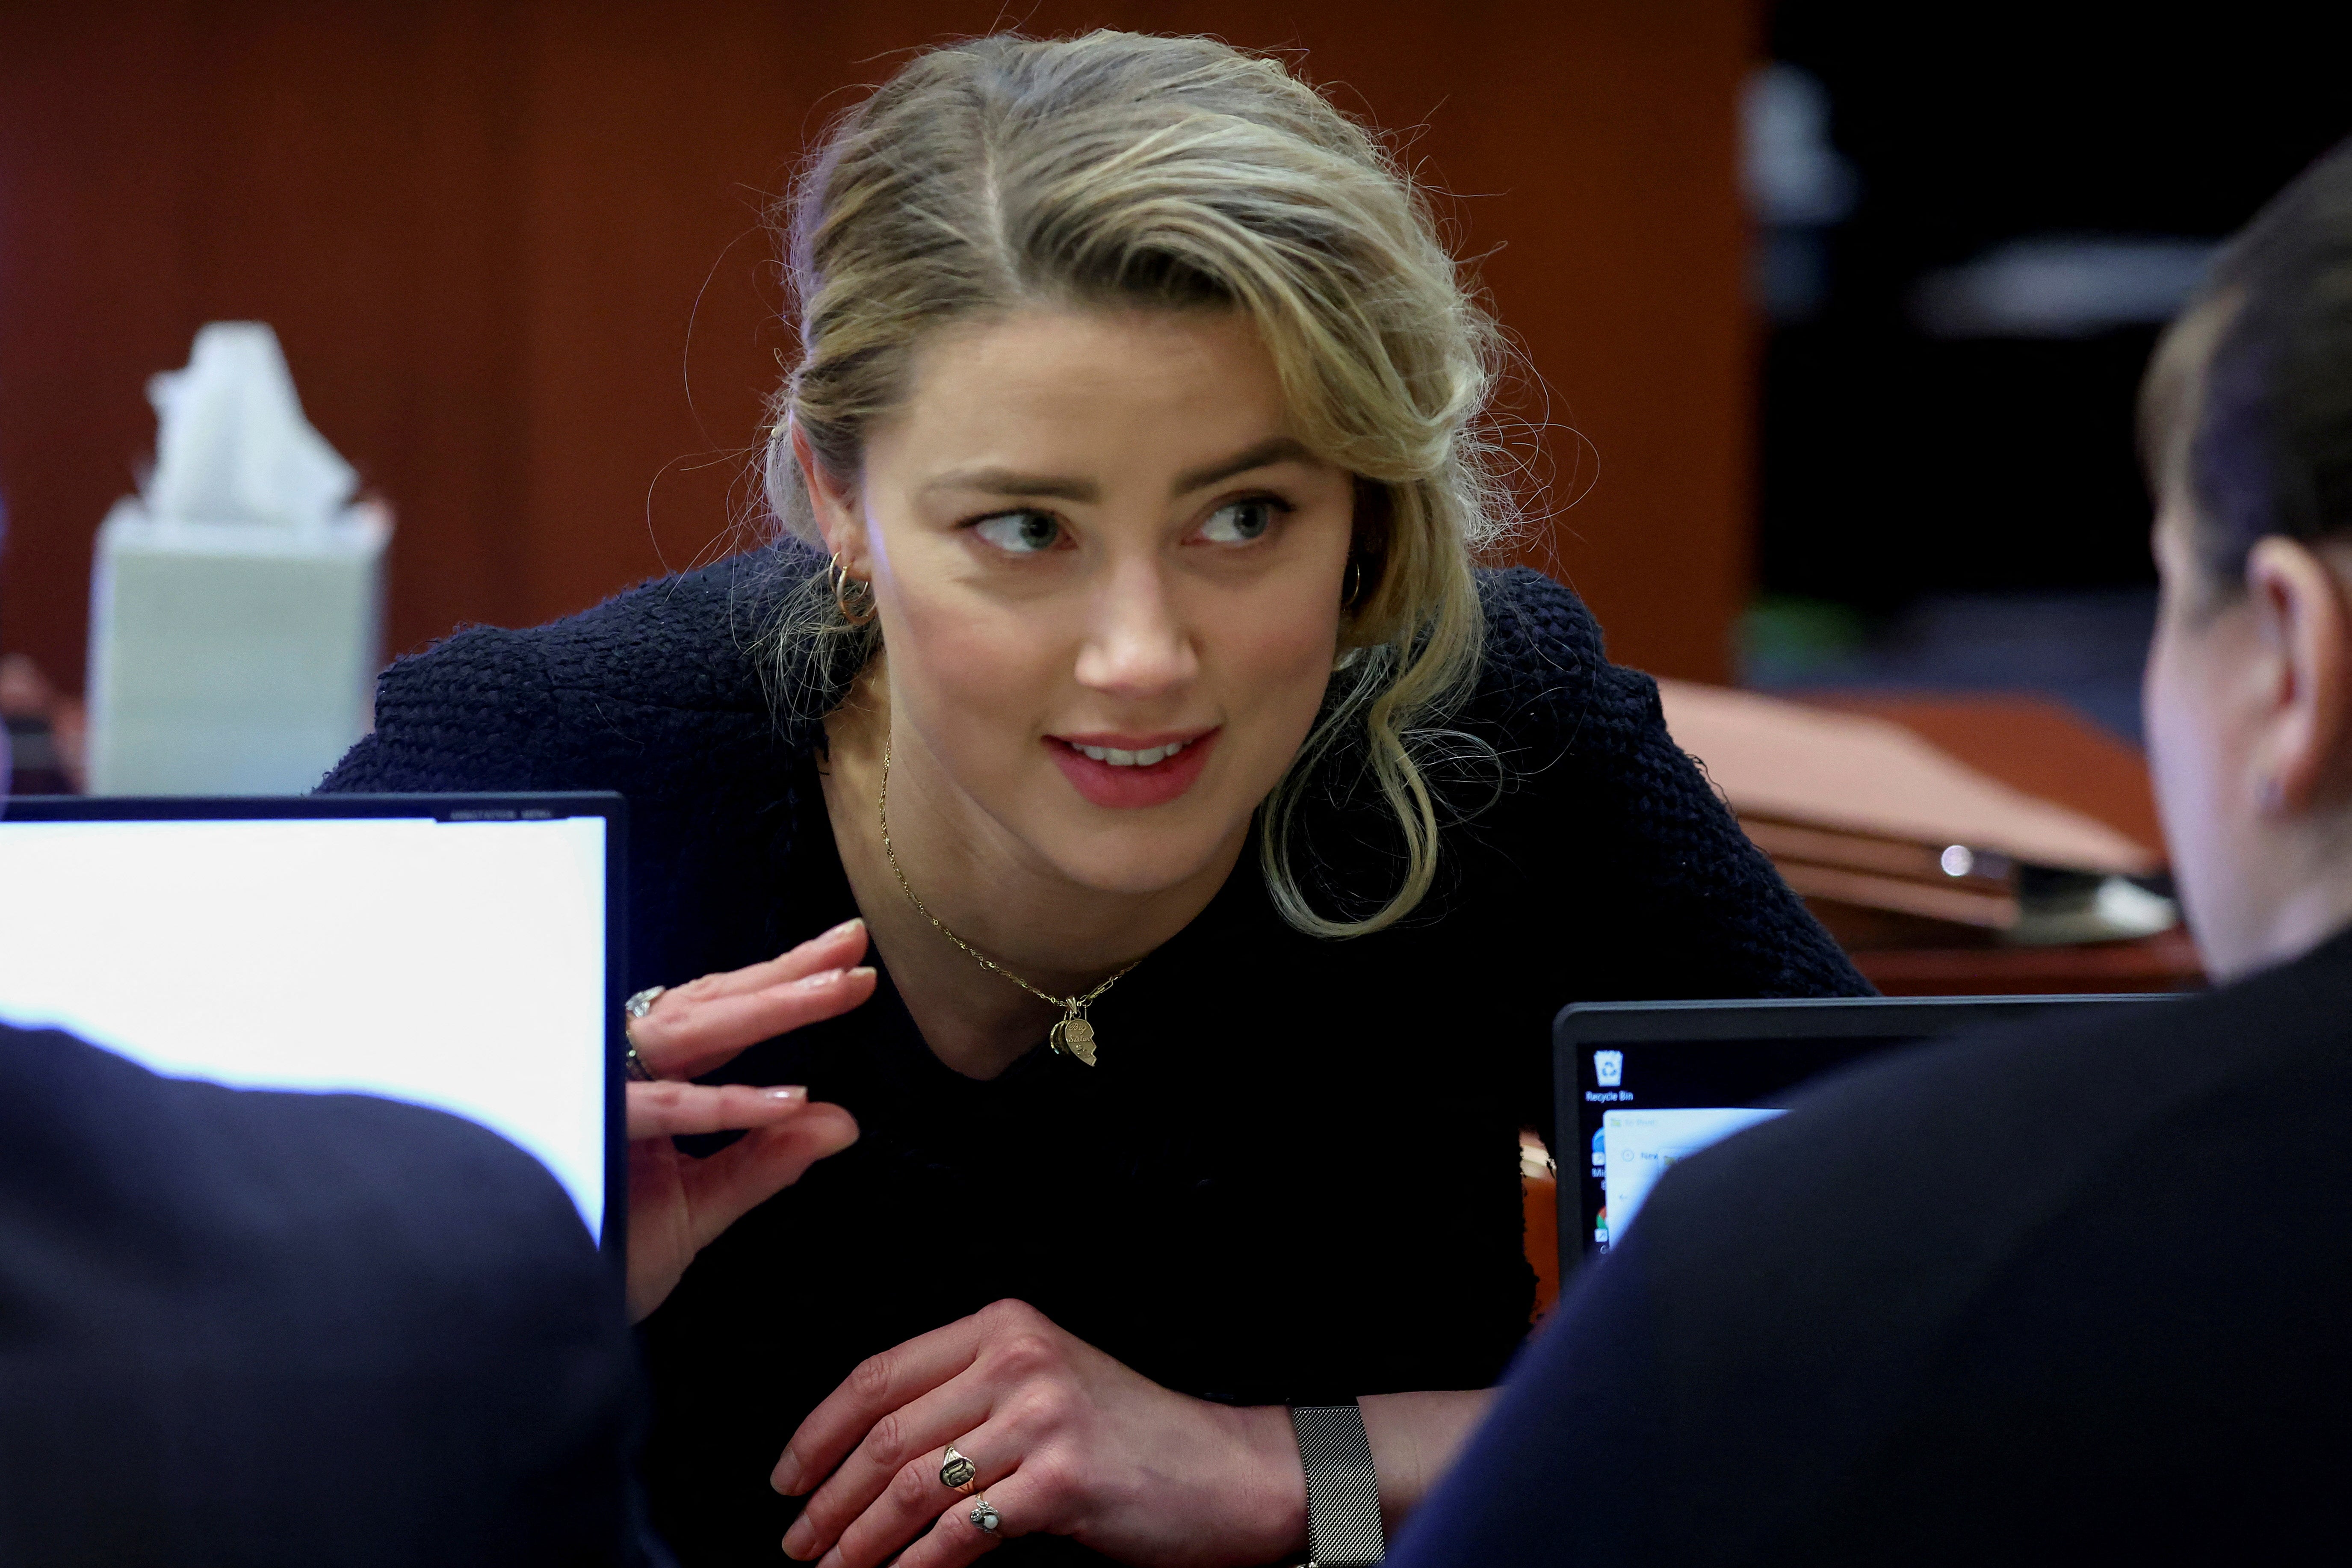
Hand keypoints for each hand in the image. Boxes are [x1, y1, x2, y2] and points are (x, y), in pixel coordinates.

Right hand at [624, 919, 875, 1320]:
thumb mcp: (699, 1205)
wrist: (525, 1314)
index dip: (783, 981)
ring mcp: (596, 1096)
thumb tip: (845, 1123)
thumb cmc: (604, 1252)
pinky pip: (658, 1111)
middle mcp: (618, 1073)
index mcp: (643, 1080)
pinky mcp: (584, 1136)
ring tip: (835, 991)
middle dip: (786, 974)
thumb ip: (766, 1162)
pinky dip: (722, 1104)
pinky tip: (786, 1103)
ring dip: (767, 1011)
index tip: (850, 957)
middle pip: (709, 1006)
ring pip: (687, 1036)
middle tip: (853, 947)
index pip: (721, 1016)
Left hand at [772, 1300, 1303, 1567]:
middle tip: (796, 1541)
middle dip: (828, 1498)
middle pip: (887, 1433)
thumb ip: (965, 1397)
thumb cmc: (1129, 1436)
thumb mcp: (1043, 1386)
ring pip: (913, 1485)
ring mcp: (1042, 1416)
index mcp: (1003, 1325)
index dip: (817, 1431)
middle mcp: (1018, 1359)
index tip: (786, 1478)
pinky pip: (961, 1531)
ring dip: (858, 1539)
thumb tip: (864, 1455)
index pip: (879, 1374)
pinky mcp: (1062, 1478)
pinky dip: (913, 1566)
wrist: (1224, 1470)